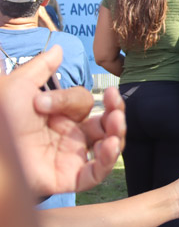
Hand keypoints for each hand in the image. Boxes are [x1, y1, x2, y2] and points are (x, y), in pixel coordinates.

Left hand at [0, 45, 125, 195]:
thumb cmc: (0, 118)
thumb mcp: (18, 86)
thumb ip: (41, 67)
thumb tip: (59, 48)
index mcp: (58, 115)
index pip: (83, 103)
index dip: (72, 99)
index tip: (47, 102)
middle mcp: (68, 136)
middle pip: (106, 124)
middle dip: (116, 111)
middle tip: (115, 103)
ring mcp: (71, 158)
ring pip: (108, 148)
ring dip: (118, 133)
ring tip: (117, 124)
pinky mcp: (69, 178)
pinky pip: (96, 173)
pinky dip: (108, 161)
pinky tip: (110, 145)